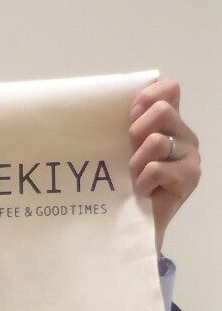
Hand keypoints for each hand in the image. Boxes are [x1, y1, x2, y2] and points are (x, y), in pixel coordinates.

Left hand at [128, 80, 200, 252]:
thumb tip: (120, 103)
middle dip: (136, 132)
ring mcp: (190, 155)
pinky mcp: (190, 177)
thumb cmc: (123, 182)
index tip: (130, 116)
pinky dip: (142, 182)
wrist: (133, 221)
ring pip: (156, 141)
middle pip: (162, 110)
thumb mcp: (120, 148)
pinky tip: (143, 192)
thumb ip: (126, 125)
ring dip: (136, 162)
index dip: (147, 96)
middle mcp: (183, 134)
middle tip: (130, 154)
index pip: (169, 89)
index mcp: (168, 122)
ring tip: (134, 177)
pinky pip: (156, 169)